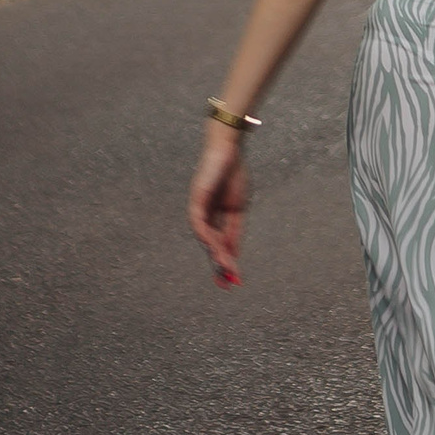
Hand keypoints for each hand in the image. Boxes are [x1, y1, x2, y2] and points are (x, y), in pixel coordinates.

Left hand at [187, 128, 248, 286]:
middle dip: (218, 265)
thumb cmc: (234, 174)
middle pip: (210, 245)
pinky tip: (216, 249)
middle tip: (226, 284)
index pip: (219, 244)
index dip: (226, 261)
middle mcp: (204, 216)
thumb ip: (233, 231)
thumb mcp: (238, 209)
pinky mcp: (196, 200)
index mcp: (216, 218)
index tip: (233, 280)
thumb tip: (233, 255)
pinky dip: (208, 238)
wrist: (229, 150)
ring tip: (226, 269)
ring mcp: (199, 209)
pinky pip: (200, 224)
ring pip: (205, 238)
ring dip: (216, 255)